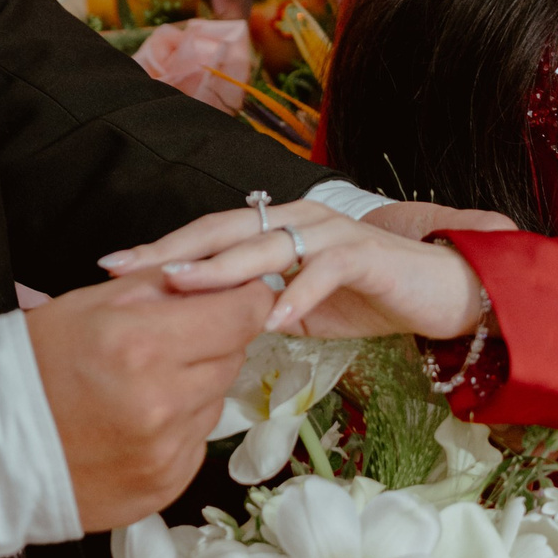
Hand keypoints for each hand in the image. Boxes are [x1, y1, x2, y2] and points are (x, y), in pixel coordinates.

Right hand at [24, 274, 270, 532]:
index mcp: (142, 345)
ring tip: (139, 384)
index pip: (242, 313)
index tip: (230, 296)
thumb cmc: (31, 365)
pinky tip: (134, 421)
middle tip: (164, 341)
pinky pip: (196, 443)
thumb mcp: (91, 302)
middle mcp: (162, 404)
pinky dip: (177, 428)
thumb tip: (221, 275)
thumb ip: (163, 284)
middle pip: (233, 356)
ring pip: (215, 401)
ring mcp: (164, 453)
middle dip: (209, 341)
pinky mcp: (164, 488)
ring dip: (192, 386)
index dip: (241, 298)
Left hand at [101, 200, 488, 343]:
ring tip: (183, 286)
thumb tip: (204, 336)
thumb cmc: (369, 298)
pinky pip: (324, 271)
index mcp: (278, 230)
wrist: (442, 291)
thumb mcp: (300, 309)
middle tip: (130, 270)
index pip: (210, 234)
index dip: (165, 248)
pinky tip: (270, 317)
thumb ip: (256, 311)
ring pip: (267, 245)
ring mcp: (330, 233)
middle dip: (175, 250)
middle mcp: (298, 221)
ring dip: (223, 267)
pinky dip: (297, 293)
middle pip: (225, 229)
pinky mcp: (364, 255)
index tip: (115, 269)